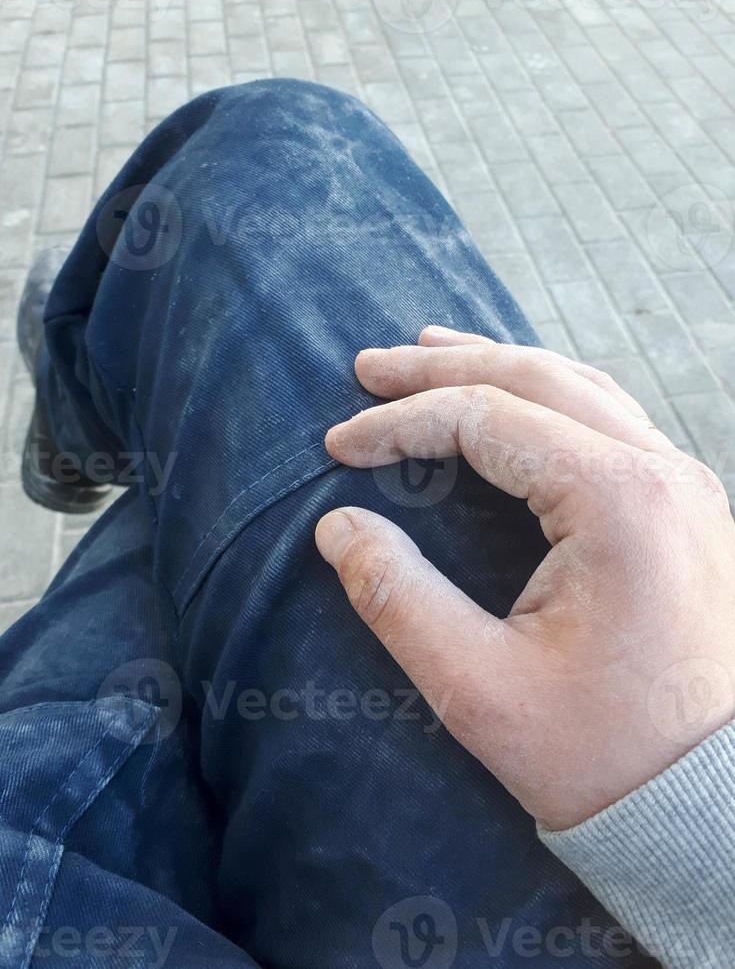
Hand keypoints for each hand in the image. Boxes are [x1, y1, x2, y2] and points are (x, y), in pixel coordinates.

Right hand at [315, 326, 734, 830]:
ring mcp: (681, 484)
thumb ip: (397, 598)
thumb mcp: (478, 688)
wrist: (711, 804)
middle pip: (534, 379)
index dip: (401, 423)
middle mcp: (660, 472)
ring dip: (497, 366)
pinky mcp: (681, 507)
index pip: (485, 420)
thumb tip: (337, 529)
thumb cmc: (603, 755)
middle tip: (369, 366)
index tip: (339, 445)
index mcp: (617, 501)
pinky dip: (545, 396)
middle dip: (442, 367)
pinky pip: (607, 419)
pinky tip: (512, 399)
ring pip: (577, 386)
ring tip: (431, 352)